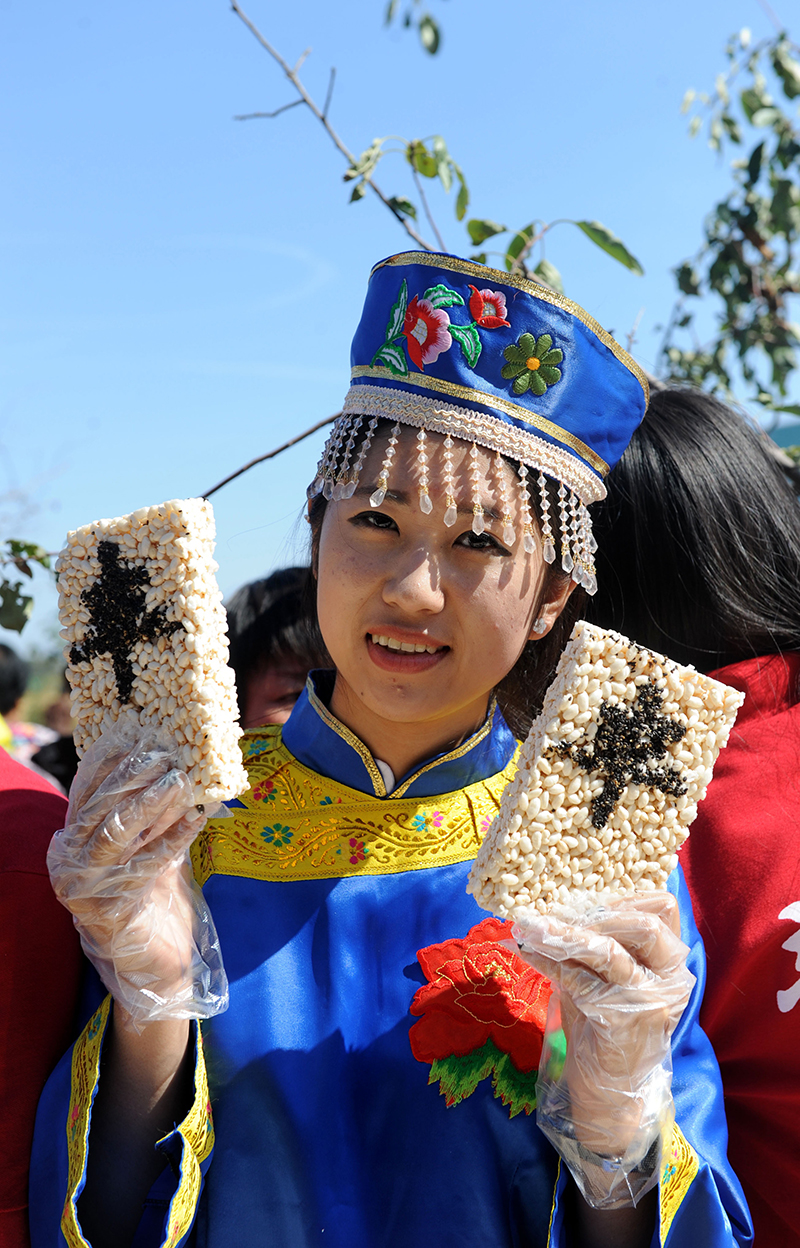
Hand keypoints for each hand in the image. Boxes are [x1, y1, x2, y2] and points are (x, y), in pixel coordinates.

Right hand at [47, 721, 227, 1027]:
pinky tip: (197, 820)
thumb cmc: (155, 898)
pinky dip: (172, 839)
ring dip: (152, 803)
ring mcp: (82, 887)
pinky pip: (143, 865)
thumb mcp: (156, 844)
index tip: (143, 732)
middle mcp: (68, 859)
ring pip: (117, 831)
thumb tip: (184, 763)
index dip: (114, 758)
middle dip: (136, 775)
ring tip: (182, 781)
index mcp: (73, 838)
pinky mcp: (106, 911)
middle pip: (100, 805)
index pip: (87, 788)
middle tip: (170, 753)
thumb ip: (160, 811)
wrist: (157, 963)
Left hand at [513, 892, 693, 1207]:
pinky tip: (525, 951)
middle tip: (554, 908)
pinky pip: (580, 980)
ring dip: (562, 934)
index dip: (623, 894)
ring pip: (608, 951)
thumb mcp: (604, 975)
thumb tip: (554, 901)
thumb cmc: (605, 1024)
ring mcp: (650, 1000)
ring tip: (529, 924)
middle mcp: (670, 978)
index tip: (583, 893)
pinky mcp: (622, 1020)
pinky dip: (548, 961)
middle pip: (644, 923)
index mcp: (671, 961)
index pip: (663, 906)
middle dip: (594, 911)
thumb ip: (593, 941)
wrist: (610, 1090)